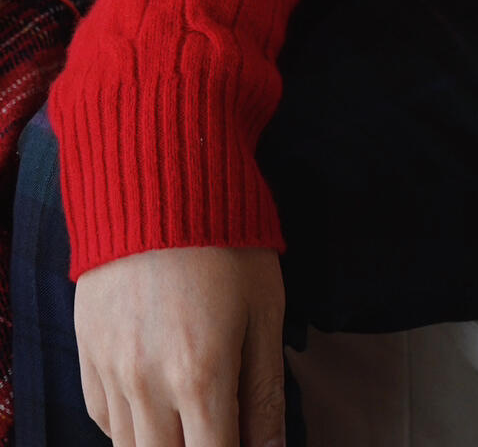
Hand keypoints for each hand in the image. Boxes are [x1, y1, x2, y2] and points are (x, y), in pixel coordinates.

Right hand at [74, 245, 286, 445]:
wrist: (159, 182)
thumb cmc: (226, 242)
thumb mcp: (264, 310)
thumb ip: (266, 391)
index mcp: (200, 375)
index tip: (244, 441)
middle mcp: (146, 384)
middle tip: (220, 424)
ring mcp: (110, 372)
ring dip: (164, 443)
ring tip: (195, 412)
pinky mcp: (86, 355)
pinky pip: (105, 420)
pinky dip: (132, 424)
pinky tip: (159, 401)